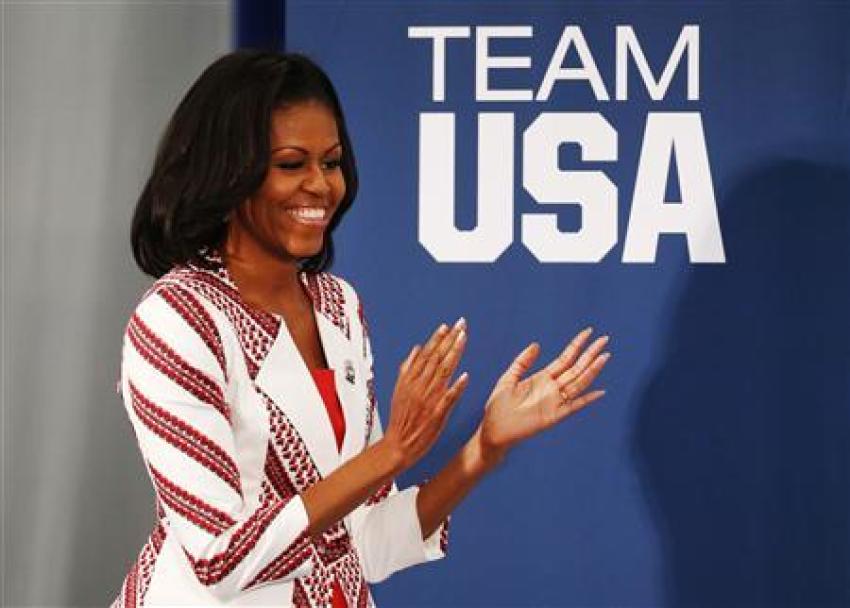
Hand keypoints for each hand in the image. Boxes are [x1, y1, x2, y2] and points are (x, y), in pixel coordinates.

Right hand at [382, 319, 469, 471]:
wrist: (397, 446)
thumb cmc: (401, 419)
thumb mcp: (399, 390)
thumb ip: (407, 369)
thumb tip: (416, 349)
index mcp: (410, 380)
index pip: (426, 354)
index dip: (437, 339)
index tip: (448, 326)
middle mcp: (419, 387)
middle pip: (436, 359)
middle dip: (450, 340)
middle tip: (462, 325)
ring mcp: (428, 400)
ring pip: (443, 373)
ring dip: (454, 354)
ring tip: (464, 339)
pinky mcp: (436, 415)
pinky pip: (448, 399)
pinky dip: (456, 387)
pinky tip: (465, 376)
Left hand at [478, 327, 609, 460]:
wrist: (493, 429)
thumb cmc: (498, 406)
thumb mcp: (508, 378)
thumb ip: (522, 362)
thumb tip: (537, 344)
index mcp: (543, 377)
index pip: (565, 358)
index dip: (577, 345)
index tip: (588, 331)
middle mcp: (552, 388)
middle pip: (576, 367)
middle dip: (590, 353)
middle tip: (605, 338)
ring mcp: (555, 401)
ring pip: (578, 382)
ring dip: (592, 370)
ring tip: (605, 356)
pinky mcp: (554, 416)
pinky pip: (574, 406)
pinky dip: (587, 399)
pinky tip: (600, 392)